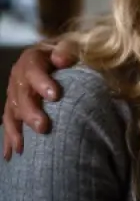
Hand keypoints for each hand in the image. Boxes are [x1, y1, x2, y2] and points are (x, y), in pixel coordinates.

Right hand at [3, 40, 76, 159]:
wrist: (58, 58)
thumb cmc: (68, 53)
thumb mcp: (71, 46)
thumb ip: (67, 49)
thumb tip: (62, 59)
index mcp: (32, 59)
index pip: (34, 70)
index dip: (42, 82)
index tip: (55, 96)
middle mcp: (19, 77)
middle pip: (21, 95)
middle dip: (30, 113)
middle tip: (43, 127)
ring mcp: (15, 94)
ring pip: (12, 112)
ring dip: (16, 131)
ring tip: (23, 147)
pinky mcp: (14, 107)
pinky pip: (9, 123)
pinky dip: (9, 139)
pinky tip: (10, 155)